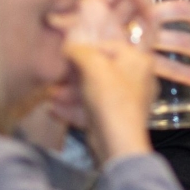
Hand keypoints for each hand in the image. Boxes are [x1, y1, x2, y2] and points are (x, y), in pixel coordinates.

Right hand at [62, 38, 156, 161]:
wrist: (117, 142)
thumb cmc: (110, 97)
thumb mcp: (93, 66)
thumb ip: (79, 51)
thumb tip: (68, 46)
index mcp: (138, 61)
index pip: (110, 46)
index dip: (86, 49)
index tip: (66, 54)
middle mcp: (137, 79)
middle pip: (101, 71)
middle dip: (74, 75)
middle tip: (57, 76)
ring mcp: (127, 102)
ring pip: (95, 91)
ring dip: (70, 92)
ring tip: (51, 95)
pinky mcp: (116, 120)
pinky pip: (94, 109)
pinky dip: (75, 108)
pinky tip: (53, 110)